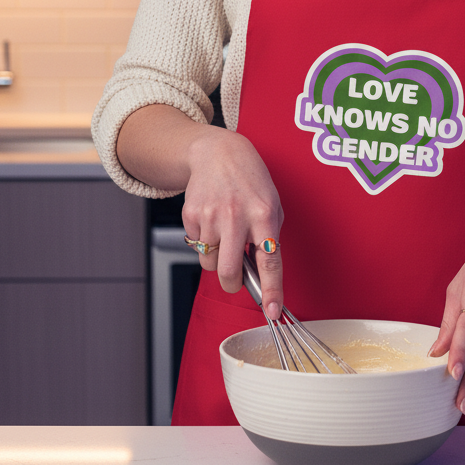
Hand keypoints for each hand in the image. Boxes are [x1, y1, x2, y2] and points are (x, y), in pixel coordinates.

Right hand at [181, 128, 284, 316]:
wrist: (220, 153)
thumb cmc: (250, 181)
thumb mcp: (272, 204)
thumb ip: (268, 237)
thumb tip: (262, 275)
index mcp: (264, 214)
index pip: (270, 260)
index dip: (272, 290)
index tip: (273, 311)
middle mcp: (237, 215)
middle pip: (229, 272)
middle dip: (232, 285)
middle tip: (236, 279)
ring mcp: (211, 215)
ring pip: (210, 262)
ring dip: (217, 257)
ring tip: (225, 232)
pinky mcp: (191, 214)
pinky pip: (196, 246)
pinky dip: (204, 240)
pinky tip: (212, 219)